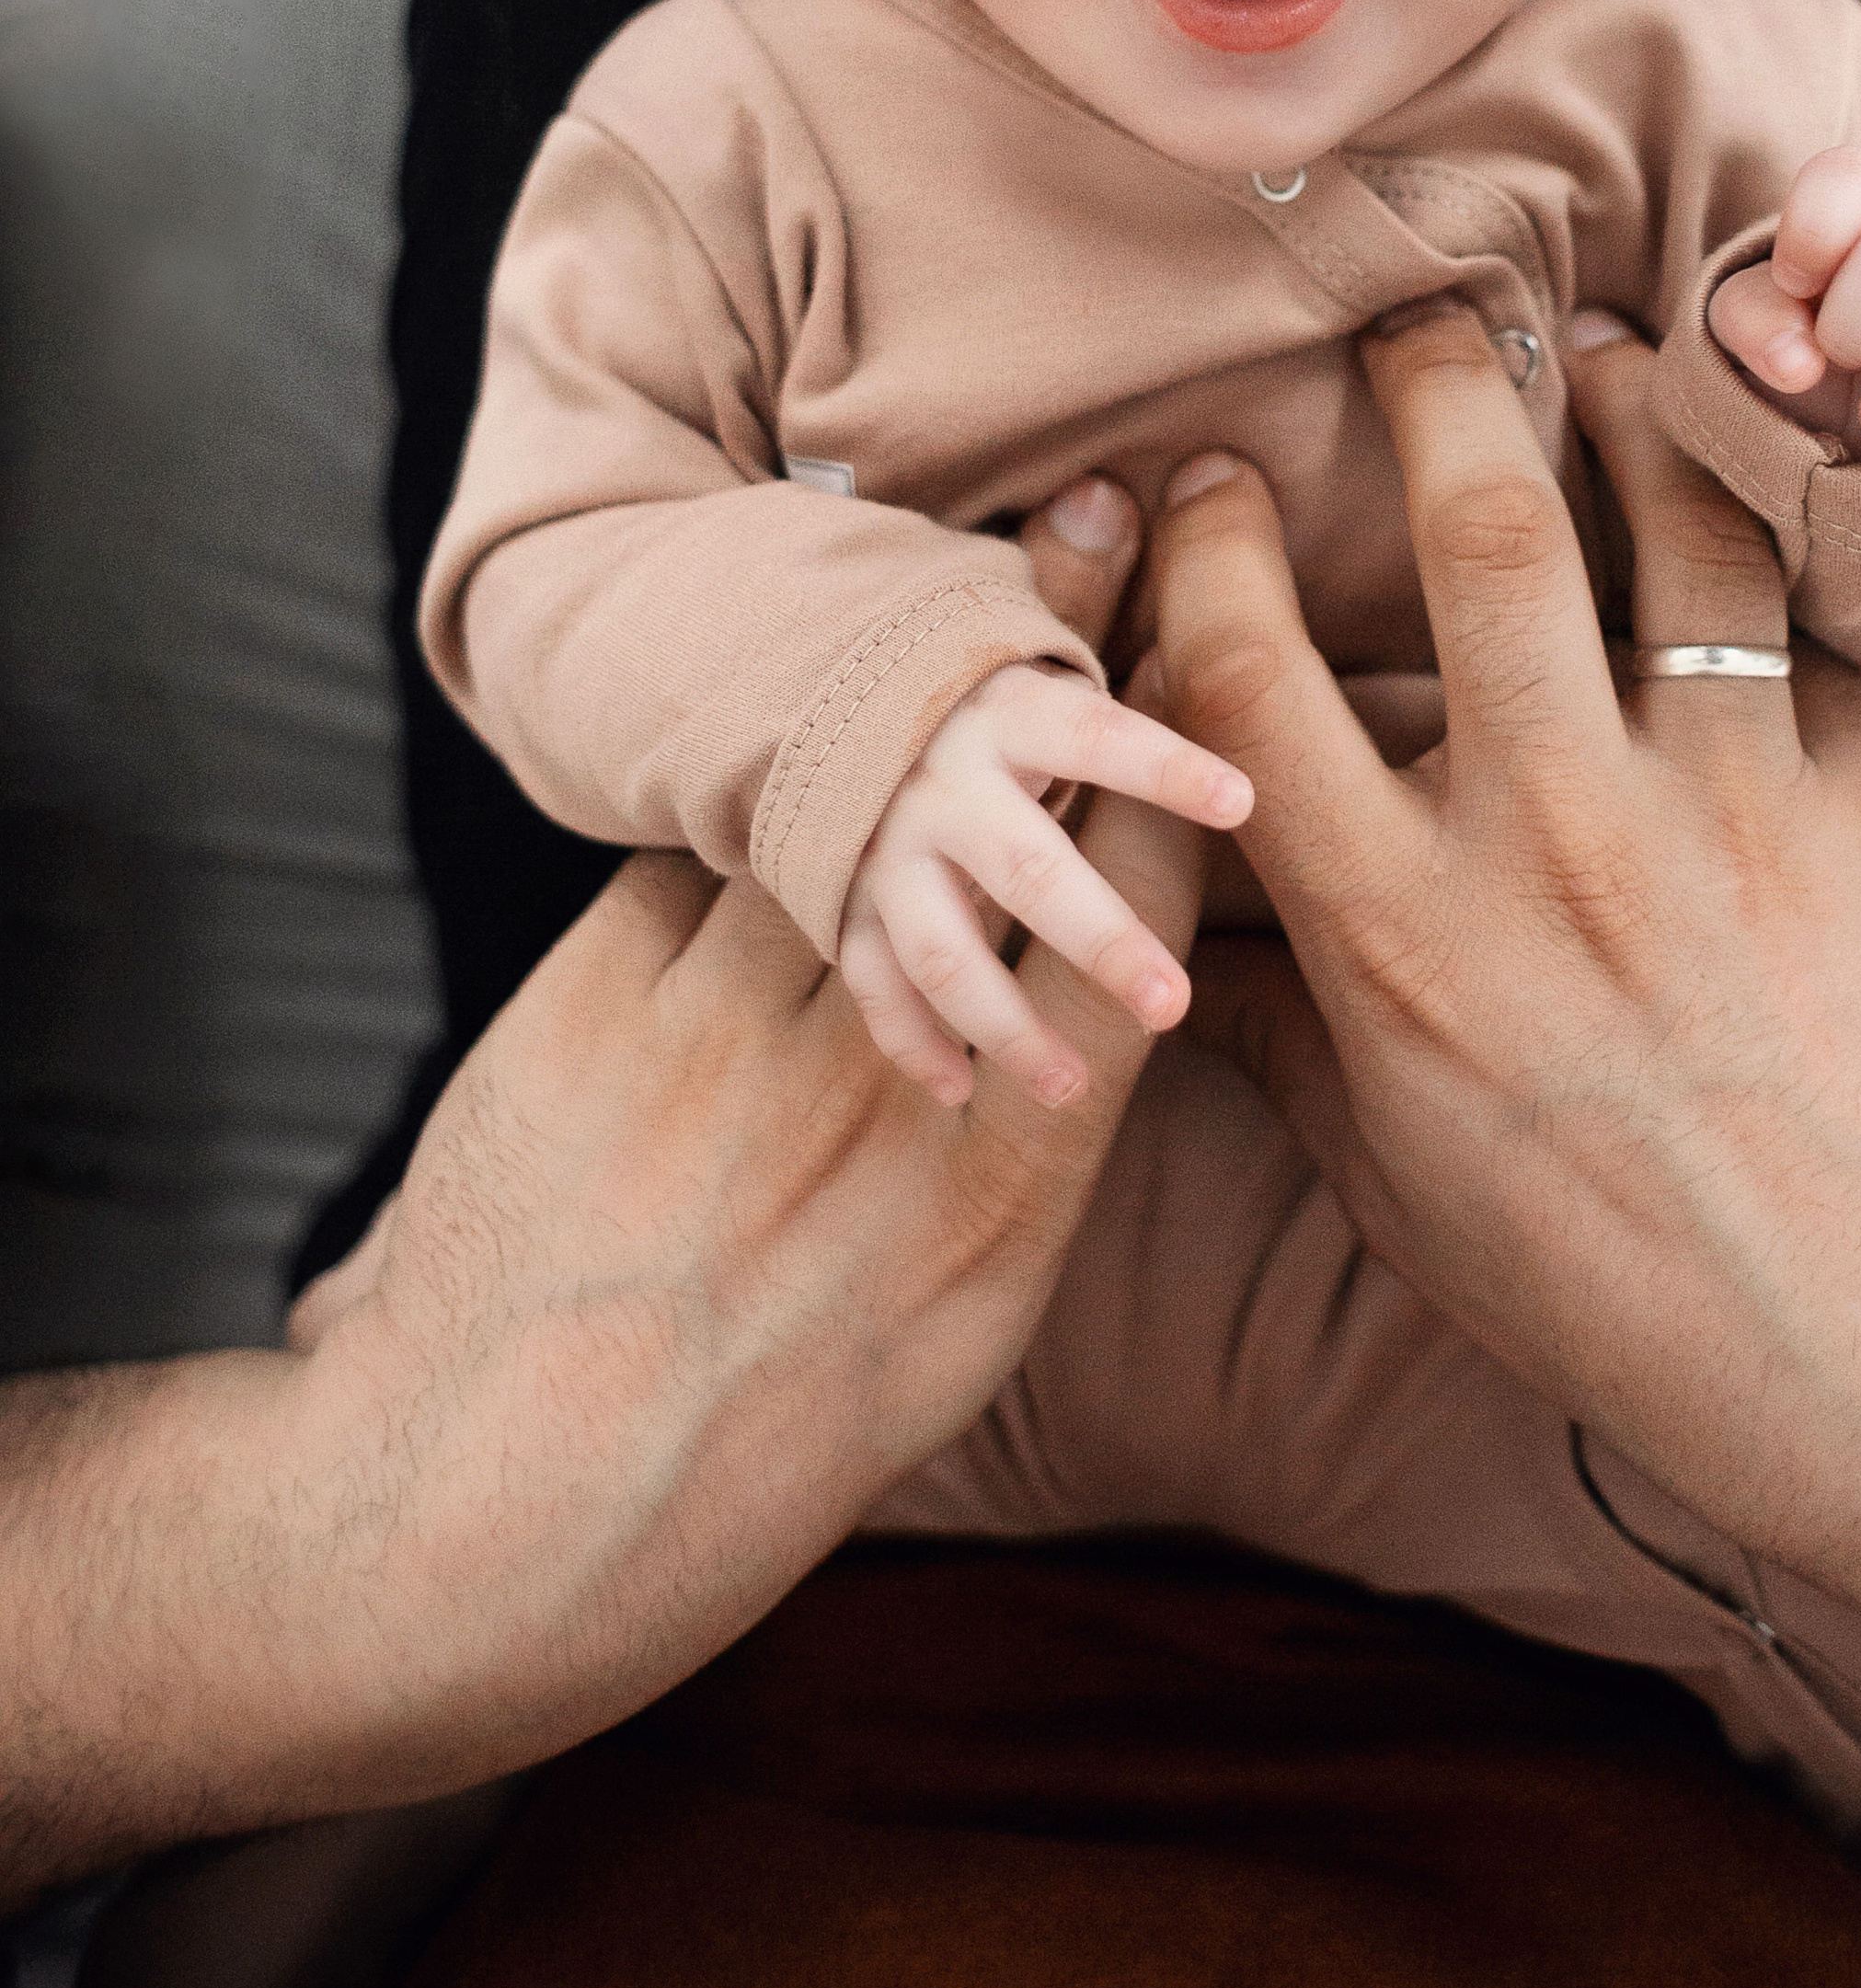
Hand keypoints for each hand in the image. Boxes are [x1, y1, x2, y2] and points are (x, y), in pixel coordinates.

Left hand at [1, 480, 1183, 1906]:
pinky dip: (743, 779)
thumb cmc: (770, 1444)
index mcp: (1010, 1165)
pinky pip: (705, 854)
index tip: (1212, 649)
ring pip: (855, 793)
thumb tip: (1075, 1069)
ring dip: (909, 660)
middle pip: (1004, 808)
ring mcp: (749, 1014)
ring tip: (950, 536)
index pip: (1126, 919)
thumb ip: (1020, 1177)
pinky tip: (759, 695)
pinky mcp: (617, 987)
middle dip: (1058, 640)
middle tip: (1109, 499)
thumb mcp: (952, 1334)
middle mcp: (898, 1064)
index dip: (1173, 769)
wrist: (520, 1489)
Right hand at [836, 544, 1250, 1111]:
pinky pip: (875, 983)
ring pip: (946, 950)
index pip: (1092, 733)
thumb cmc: (953, 668)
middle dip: (1097, 939)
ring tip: (1072, 1088)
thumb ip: (1074, 588)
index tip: (1243, 802)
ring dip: (1009, 1022)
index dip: (1164, 763)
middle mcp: (944, 782)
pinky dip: (912, 1040)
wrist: (789, 681)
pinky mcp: (843, 900)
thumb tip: (1120, 491)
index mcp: (1004, 710)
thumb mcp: (1005, 623)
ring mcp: (886, 849)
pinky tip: (961, 1092)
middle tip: (1171, 1005)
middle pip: (1026, 867)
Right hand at [1156, 307, 1860, 1799]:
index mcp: (1400, 937)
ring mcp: (1721, 812)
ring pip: (1675, 525)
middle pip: (1477, 534)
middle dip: (1432, 384)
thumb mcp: (1393, 1170)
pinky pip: (1808, 629)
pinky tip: (1739, 512)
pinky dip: (1769, 548)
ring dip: (1631, 406)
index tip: (1205, 481)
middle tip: (1416, 313)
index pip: (1249, 675)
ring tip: (1603, 350)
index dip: (1209, 546)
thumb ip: (1279, 1028)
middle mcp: (1552, 845)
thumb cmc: (1600, 1273)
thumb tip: (1168, 942)